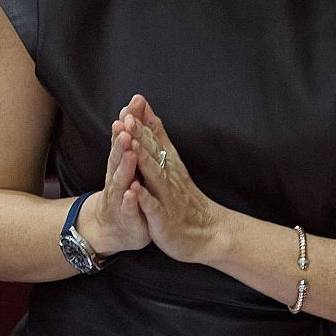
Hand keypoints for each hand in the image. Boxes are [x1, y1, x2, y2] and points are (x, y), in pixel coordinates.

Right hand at [74, 107, 151, 257]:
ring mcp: (119, 198)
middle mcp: (117, 179)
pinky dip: (130, 200)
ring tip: (129, 152)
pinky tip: (133, 192)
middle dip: (121, 141)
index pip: (124, 139)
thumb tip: (130, 109)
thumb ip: (128, 138)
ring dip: (124, 166)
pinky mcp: (126, 217)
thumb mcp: (126, 164)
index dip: (129, 122)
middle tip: (126, 124)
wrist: (113, 229)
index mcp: (120, 164)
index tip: (134, 104)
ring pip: (121, 180)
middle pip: (118, 157)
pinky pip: (128, 208)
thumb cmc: (124, 192)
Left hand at [123, 94, 226, 264]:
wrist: (209, 233)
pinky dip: (144, 198)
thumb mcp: (172, 164)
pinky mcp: (164, 219)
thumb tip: (147, 112)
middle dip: (139, 135)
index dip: (143, 121)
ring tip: (131, 144)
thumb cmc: (186, 199)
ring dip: (142, 159)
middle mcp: (169, 177)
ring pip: (154, 176)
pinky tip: (134, 189)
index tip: (133, 101)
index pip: (156, 138)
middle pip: (153, 152)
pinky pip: (153, 208)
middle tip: (126, 116)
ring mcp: (167, 198)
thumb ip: (158, 138)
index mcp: (169, 165)